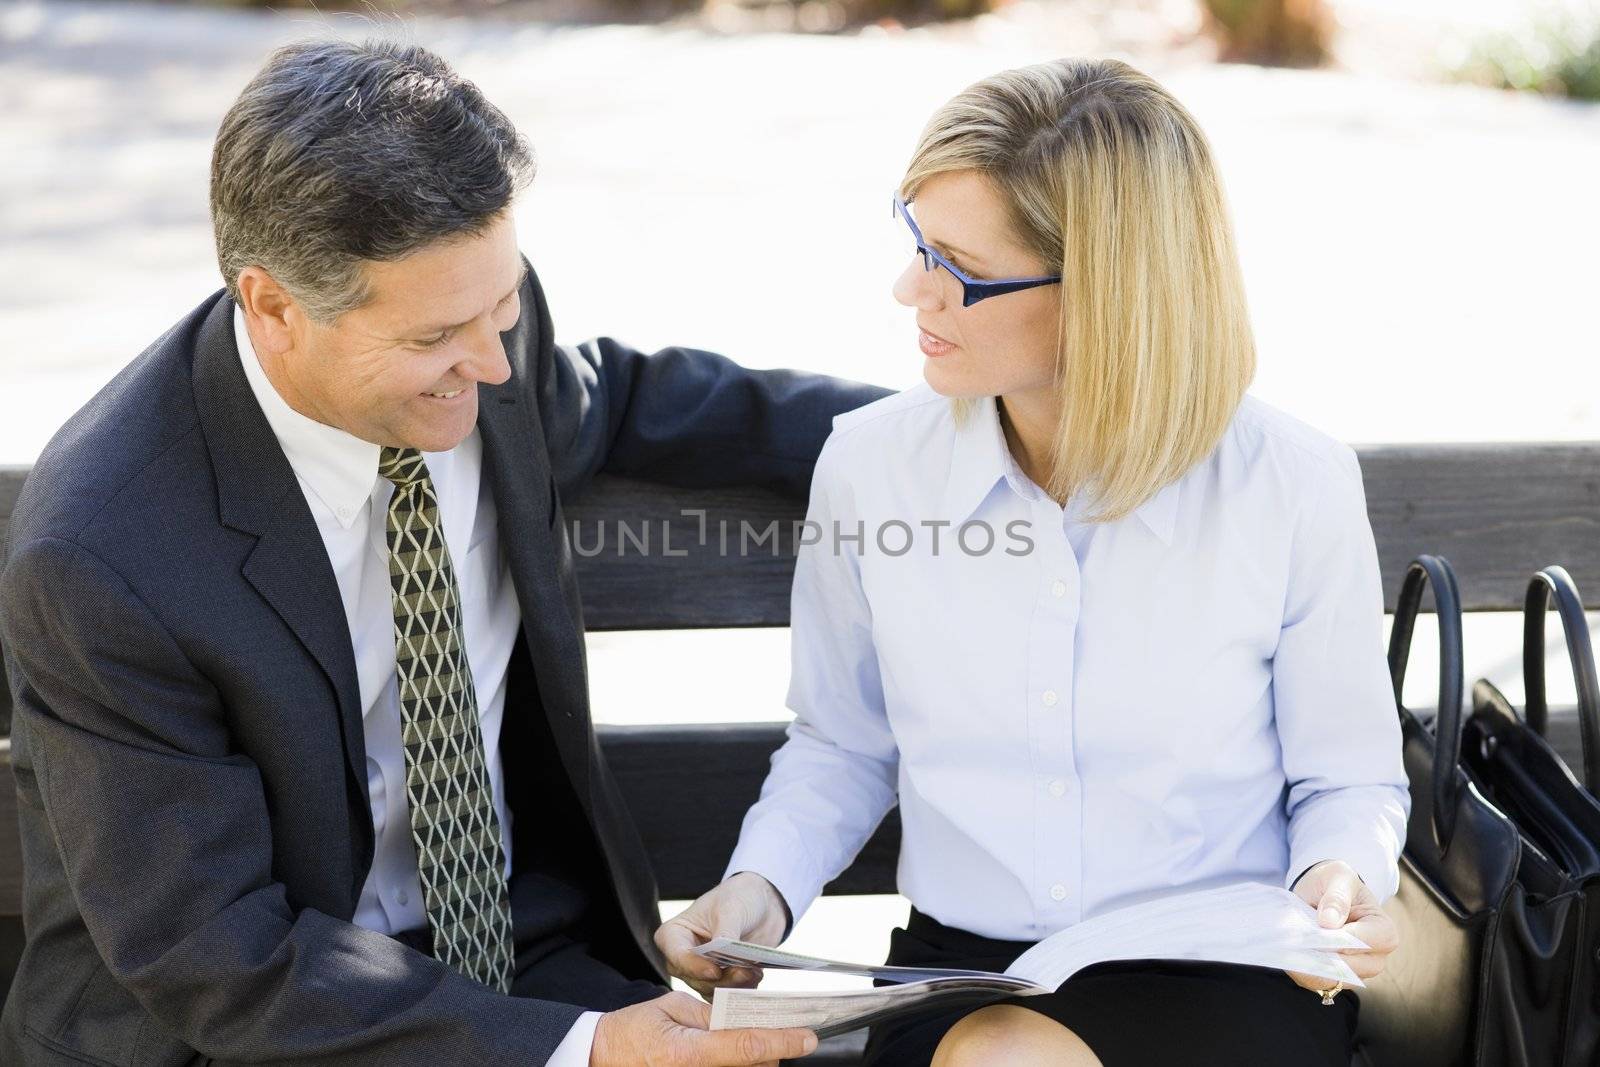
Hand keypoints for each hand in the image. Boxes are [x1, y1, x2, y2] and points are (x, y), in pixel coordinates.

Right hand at [590, 991, 816, 1066]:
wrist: (600, 1058)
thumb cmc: (632, 1030)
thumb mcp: (670, 1007)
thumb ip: (709, 1015)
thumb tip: (742, 1019)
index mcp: (689, 1053)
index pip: (747, 1047)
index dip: (783, 1041)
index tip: (808, 1037)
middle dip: (771, 1052)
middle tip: (782, 1035)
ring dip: (756, 1063)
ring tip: (759, 1045)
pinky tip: (736, 1056)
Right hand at [655, 872, 791, 998]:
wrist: (762, 905)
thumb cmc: (738, 897)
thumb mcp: (730, 908)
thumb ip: (725, 933)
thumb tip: (723, 954)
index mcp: (674, 935)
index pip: (677, 956)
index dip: (694, 967)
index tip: (715, 970)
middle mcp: (683, 958)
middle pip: (694, 979)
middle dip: (720, 979)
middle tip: (744, 972)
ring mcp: (702, 972)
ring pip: (712, 991)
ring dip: (734, 986)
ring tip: (754, 973)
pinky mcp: (722, 982)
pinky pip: (727, 996)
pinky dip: (741, 990)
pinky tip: (756, 976)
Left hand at [1283, 859, 1399, 995]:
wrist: (1324, 893)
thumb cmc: (1336, 883)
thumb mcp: (1338, 878)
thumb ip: (1336, 897)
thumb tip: (1329, 921)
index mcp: (1383, 931)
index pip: (1366, 942)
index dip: (1342, 939)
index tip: (1319, 931)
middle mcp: (1375, 957)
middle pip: (1350, 967)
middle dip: (1321, 956)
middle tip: (1295, 942)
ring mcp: (1355, 971)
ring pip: (1332, 979)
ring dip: (1308, 966)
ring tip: (1289, 949)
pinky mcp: (1335, 977)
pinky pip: (1317, 982)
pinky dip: (1301, 972)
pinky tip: (1288, 956)